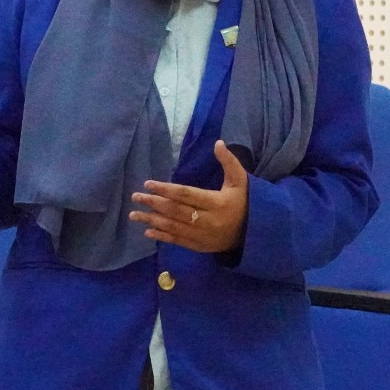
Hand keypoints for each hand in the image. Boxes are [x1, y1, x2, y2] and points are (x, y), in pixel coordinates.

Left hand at [128, 140, 248, 253]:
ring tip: (133, 215)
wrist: (255, 234)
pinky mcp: (200, 246)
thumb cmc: (245, 203)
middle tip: (135, 197)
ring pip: (173, 228)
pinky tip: (147, 231)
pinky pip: (178, 241)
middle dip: (153, 204)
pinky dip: (162, 237)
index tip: (148, 183)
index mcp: (217, 203)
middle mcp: (207, 221)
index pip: (186, 195)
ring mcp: (203, 236)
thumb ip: (229, 162)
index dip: (166, 189)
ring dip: (152, 221)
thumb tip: (218, 142)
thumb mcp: (241, 180)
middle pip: (175, 211)